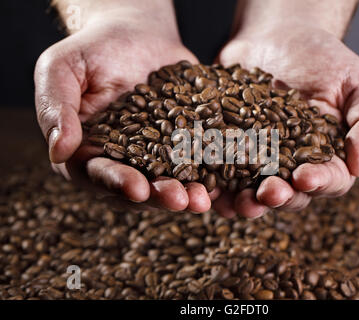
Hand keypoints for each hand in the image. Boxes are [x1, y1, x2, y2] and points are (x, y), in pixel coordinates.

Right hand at [34, 10, 214, 212]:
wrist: (134, 34)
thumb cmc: (92, 50)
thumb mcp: (61, 68)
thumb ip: (56, 107)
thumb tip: (58, 149)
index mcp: (88, 151)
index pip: (99, 174)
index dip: (117, 183)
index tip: (137, 189)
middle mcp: (123, 161)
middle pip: (141, 187)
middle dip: (161, 196)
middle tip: (182, 201)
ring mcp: (157, 155)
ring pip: (172, 180)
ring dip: (189, 192)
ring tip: (207, 199)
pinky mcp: (185, 142)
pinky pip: (199, 161)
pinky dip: (212, 171)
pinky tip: (227, 178)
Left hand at [216, 26, 358, 217]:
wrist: (279, 36)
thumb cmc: (325, 59)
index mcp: (329, 155)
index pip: (331, 179)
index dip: (319, 183)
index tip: (304, 177)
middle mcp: (294, 164)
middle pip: (291, 193)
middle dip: (280, 197)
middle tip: (268, 192)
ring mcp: (260, 158)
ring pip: (255, 190)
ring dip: (247, 201)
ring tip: (239, 200)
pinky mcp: (231, 148)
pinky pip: (223, 171)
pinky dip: (218, 184)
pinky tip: (211, 187)